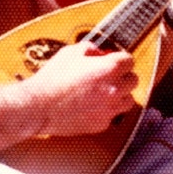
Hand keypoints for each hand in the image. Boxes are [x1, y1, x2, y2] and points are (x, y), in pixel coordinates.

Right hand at [22, 45, 138, 137]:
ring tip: (106, 92)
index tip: (114, 60)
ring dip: (121, 95)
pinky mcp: (101, 124)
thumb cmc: (53, 78)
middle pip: (133, 80)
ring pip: (128, 100)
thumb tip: (97, 52)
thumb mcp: (71, 52)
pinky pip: (112, 116)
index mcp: (110, 68)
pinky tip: (93, 106)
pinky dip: (106, 110)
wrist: (39, 107)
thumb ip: (90, 48)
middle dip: (123, 76)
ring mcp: (109, 109)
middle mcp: (115, 89)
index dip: (121, 59)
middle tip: (110, 76)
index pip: (130, 61)